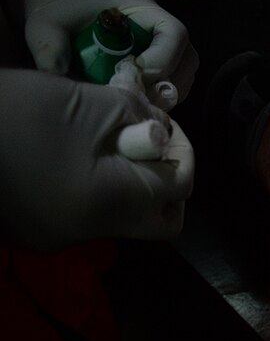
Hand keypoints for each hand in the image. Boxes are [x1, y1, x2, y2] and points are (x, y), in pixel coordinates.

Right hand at [0, 68, 193, 249]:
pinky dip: (101, 190)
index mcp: (107, 204)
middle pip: (160, 220)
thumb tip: (162, 133)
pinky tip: (81, 158)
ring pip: (125, 219)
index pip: (178, 188)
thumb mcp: (87, 103)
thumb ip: (139, 119)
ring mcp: (59, 237)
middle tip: (148, 144)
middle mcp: (88, 232)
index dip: (182, 152)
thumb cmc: (13, 112)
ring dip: (132, 183)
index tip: (166, 127)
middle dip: (166, 181)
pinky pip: (90, 217)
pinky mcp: (38, 233)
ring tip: (111, 143)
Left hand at [5, 0, 198, 102]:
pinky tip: (137, 103)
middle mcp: (156, 26)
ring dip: (167, 94)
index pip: (174, 33)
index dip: (164, 59)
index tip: (137, 76)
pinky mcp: (155, 59)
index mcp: (139, 8)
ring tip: (138, 104)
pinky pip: (173, 82)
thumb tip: (61, 79)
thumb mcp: (46, 23)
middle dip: (168, 85)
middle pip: (187, 58)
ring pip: (184, 74)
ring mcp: (159, 44)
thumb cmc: (56, 3)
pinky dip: (161, 97)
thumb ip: (51, 49)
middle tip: (140, 100)